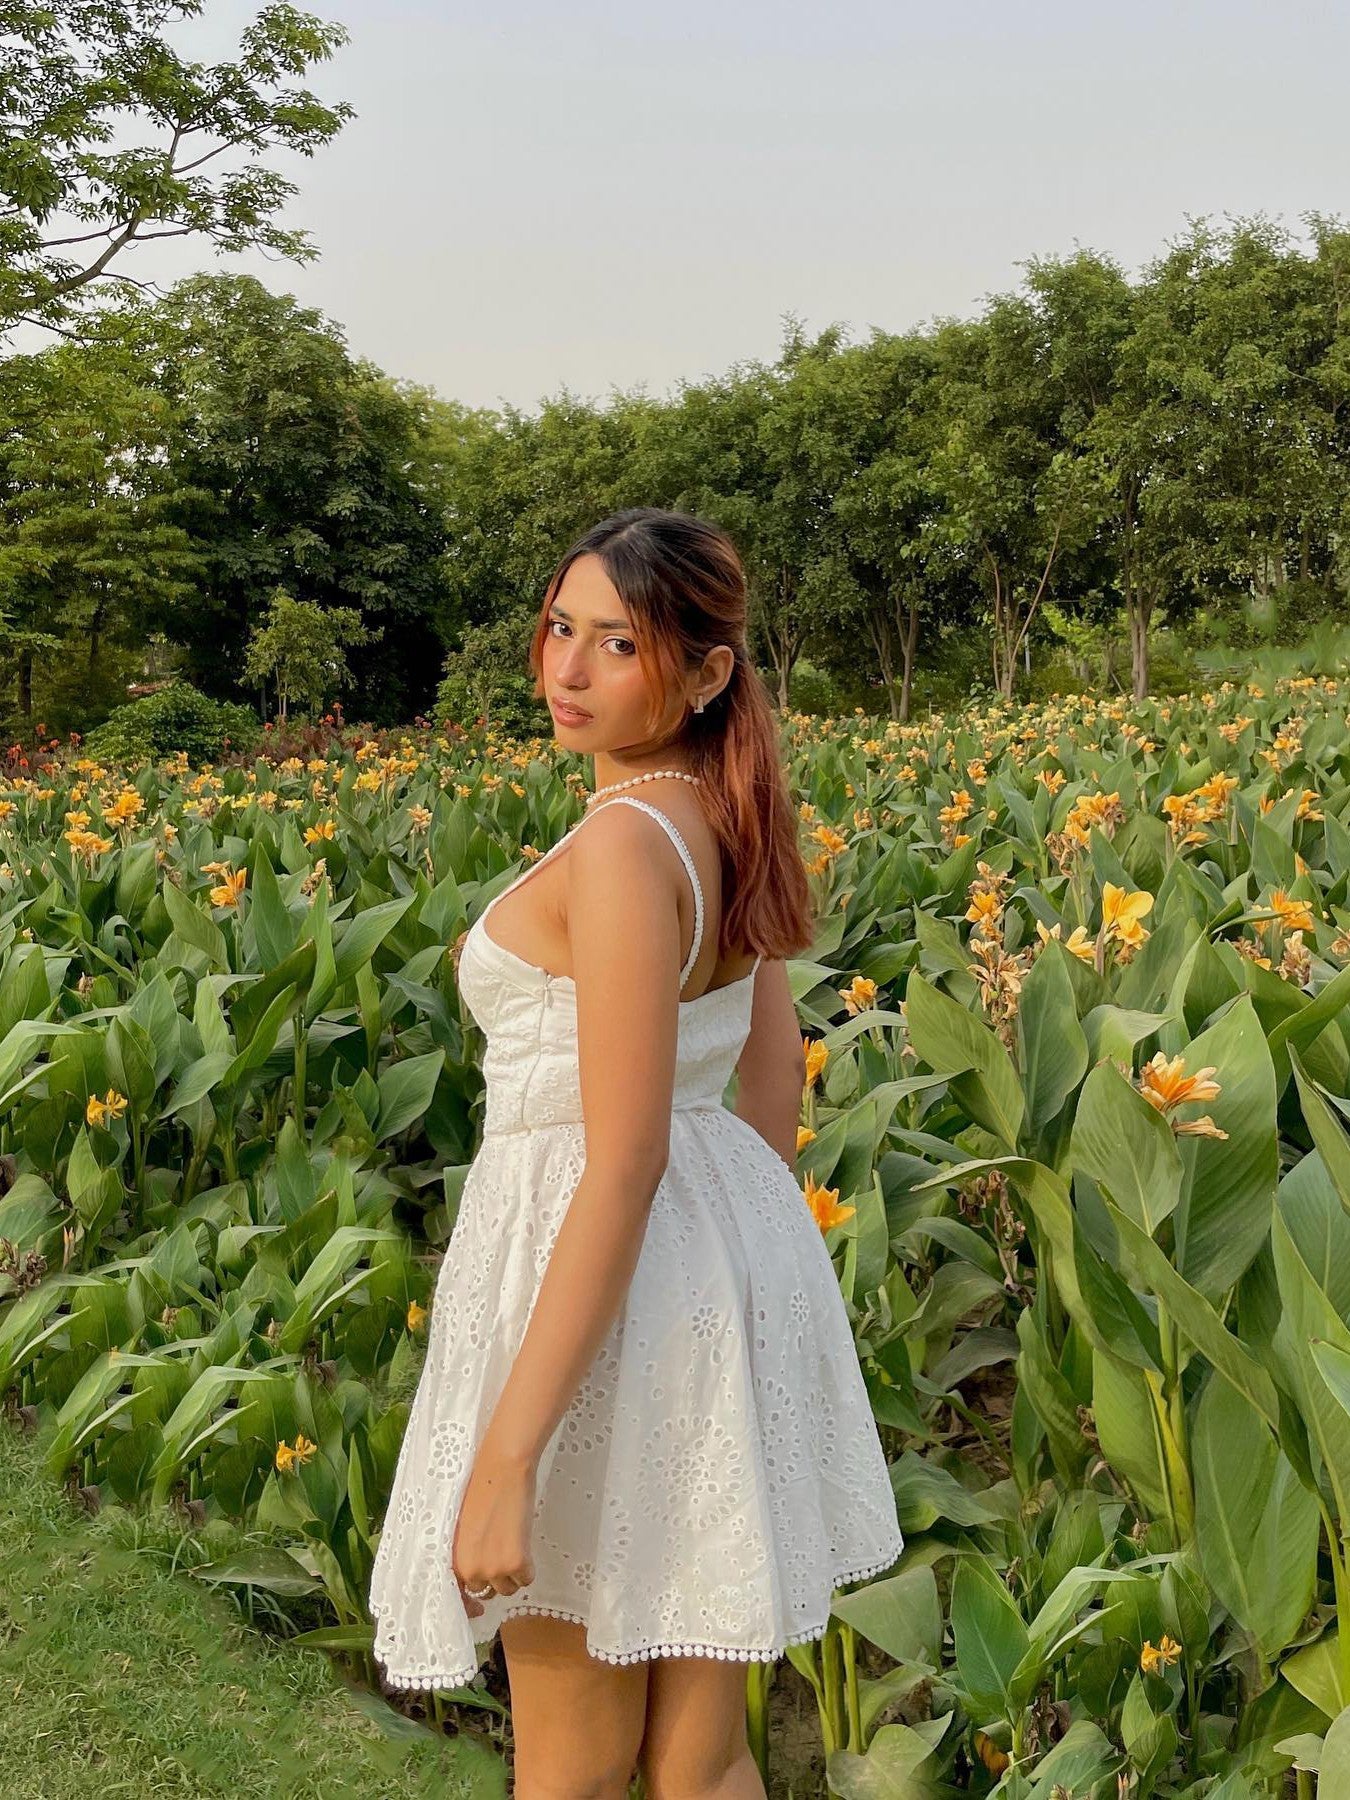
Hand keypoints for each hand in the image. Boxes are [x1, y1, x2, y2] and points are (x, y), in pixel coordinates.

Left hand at [450, 1445, 537, 1618]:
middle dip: (494, 1577)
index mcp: (452, 1559)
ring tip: (512, 1542)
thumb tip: (473, 1578)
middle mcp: (469, 1569)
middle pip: (486, 1592)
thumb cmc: (481, 1488)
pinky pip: (526, 1579)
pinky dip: (528, 1566)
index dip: (470, 1605)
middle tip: (501, 1551)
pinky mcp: (516, 1562)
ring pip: (508, 1588)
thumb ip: (464, 1554)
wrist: (501, 1468)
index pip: (458, 1597)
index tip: (479, 1609)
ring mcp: (493, 1568)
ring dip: (512, 1572)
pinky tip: (523, 1541)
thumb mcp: (462, 1528)